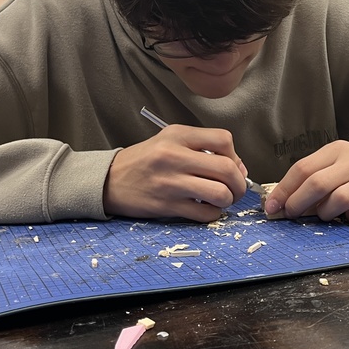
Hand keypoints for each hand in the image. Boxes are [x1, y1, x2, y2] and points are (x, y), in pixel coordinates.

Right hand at [103, 125, 247, 220]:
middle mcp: (174, 156)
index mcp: (177, 135)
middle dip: (239, 183)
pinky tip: (206, 208)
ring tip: (222, 199)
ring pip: (220, 193)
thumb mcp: (169, 141)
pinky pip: (205, 213)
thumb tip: (237, 167)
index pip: (223, 140)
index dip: (236, 156)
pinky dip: (213, 214)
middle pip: (227, 169)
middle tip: (236, 189)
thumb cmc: (144, 161)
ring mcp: (170, 182)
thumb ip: (201, 147)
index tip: (233, 166)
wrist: (109, 180)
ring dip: (228, 200)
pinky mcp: (167, 205)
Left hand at [263, 141, 348, 221]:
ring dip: (324, 213)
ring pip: (338, 201)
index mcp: (337, 150)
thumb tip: (282, 201)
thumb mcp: (334, 160)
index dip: (284, 190)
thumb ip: (310, 176)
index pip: (303, 168)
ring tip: (324, 213)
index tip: (272, 205)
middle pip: (318, 184)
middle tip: (291, 214)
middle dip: (298, 203)